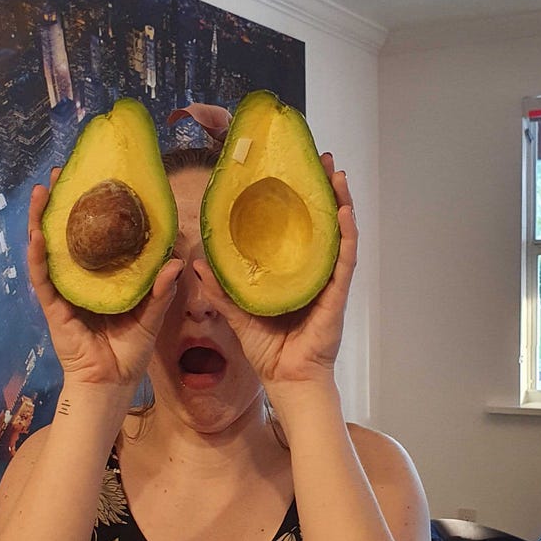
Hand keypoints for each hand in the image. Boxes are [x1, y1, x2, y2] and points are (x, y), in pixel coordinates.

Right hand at [28, 177, 182, 389]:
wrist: (111, 385)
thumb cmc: (130, 352)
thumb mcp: (151, 316)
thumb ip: (161, 290)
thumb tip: (177, 261)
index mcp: (101, 278)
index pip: (92, 236)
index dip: (90, 209)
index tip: (96, 179)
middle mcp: (78, 280)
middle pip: (65, 235)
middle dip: (60, 204)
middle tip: (61, 172)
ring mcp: (63, 292)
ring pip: (48, 250)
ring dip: (41, 220)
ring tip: (42, 192)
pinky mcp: (54, 308)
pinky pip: (43, 279)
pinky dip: (39, 257)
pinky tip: (37, 235)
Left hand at [192, 155, 356, 386]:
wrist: (287, 381)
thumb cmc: (269, 350)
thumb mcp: (238, 313)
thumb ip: (220, 288)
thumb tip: (195, 262)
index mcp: (293, 273)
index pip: (298, 229)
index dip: (297, 199)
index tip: (291, 170)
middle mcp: (315, 272)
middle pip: (322, 223)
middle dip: (324, 190)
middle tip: (320, 159)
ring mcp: (328, 282)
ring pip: (339, 234)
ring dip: (340, 203)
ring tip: (336, 174)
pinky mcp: (336, 296)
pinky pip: (343, 260)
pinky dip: (345, 236)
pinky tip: (343, 213)